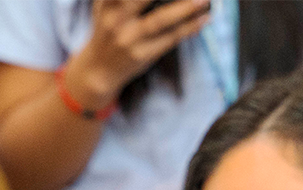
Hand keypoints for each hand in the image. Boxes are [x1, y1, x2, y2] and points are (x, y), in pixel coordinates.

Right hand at [67, 0, 210, 109]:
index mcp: (107, 4)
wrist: (98, 70)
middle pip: (142, 0)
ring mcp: (129, 39)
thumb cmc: (107, 28)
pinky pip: (169, 39)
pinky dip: (188, 28)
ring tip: (204, 0)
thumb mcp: (105, 5)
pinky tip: (203, 19)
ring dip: (184, 10)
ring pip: (159, 21)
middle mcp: (115, 20)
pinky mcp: (142, 55)